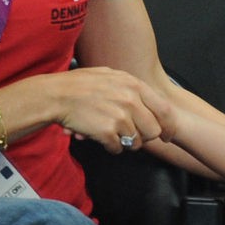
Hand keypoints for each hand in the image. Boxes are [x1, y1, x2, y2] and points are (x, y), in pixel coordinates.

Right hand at [51, 66, 175, 153]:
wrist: (57, 95)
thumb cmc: (80, 85)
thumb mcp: (110, 76)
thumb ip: (130, 86)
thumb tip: (146, 98)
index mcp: (134, 85)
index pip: (164, 109)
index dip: (168, 126)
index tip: (166, 136)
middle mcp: (130, 99)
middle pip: (153, 130)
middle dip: (145, 137)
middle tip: (134, 138)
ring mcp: (119, 116)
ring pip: (136, 142)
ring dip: (126, 143)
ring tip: (113, 136)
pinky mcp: (107, 131)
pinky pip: (118, 148)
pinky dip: (111, 147)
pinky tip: (102, 139)